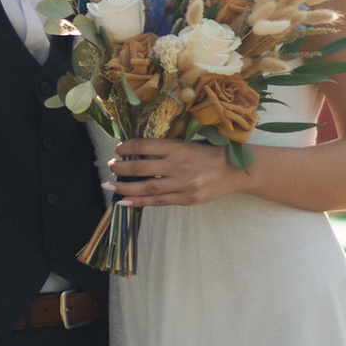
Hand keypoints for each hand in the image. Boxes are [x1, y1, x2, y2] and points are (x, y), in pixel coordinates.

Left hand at [104, 135, 234, 204]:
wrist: (236, 171)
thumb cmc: (211, 154)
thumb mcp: (190, 143)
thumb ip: (168, 147)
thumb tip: (139, 150)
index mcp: (180, 147)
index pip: (147, 146)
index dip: (129, 147)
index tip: (118, 149)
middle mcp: (180, 166)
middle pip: (143, 168)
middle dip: (122, 168)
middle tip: (109, 166)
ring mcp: (183, 185)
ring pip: (148, 187)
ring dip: (125, 187)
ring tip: (109, 186)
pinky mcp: (187, 199)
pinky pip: (158, 202)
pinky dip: (139, 202)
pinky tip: (124, 202)